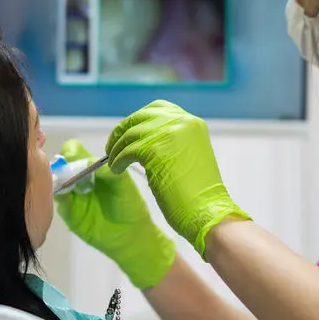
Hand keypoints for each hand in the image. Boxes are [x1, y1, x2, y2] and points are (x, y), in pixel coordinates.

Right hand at [55, 139, 175, 288]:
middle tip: (69, 172)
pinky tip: (67, 199)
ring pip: (55, 183)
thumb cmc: (129, 205)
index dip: (71, 151)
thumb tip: (90, 162)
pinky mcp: (69, 214)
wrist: (131, 234)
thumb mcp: (123, 184)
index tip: (74, 157)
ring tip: (67, 184)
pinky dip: (61, 198)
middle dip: (62, 165)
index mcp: (91, 168)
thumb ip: (109, 171)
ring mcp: (72, 196)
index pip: (73, 151)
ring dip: (58, 181)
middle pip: (60, 165)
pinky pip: (59, 203)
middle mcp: (78, 179)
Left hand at [106, 100, 249, 256]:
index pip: (158, 109)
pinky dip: (118, 160)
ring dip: (117, 148)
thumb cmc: (197, 193)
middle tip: (112, 146)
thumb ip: (171, 142)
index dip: (138, 120)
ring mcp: (169, 133)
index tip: (127, 133)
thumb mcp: (187, 155)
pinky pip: (126, 150)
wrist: (206, 210)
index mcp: (192, 123)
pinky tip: (116, 169)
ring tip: (113, 162)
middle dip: (123, 131)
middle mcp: (182, 122)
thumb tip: (142, 138)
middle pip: (140, 117)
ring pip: (130, 134)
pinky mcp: (155, 149)